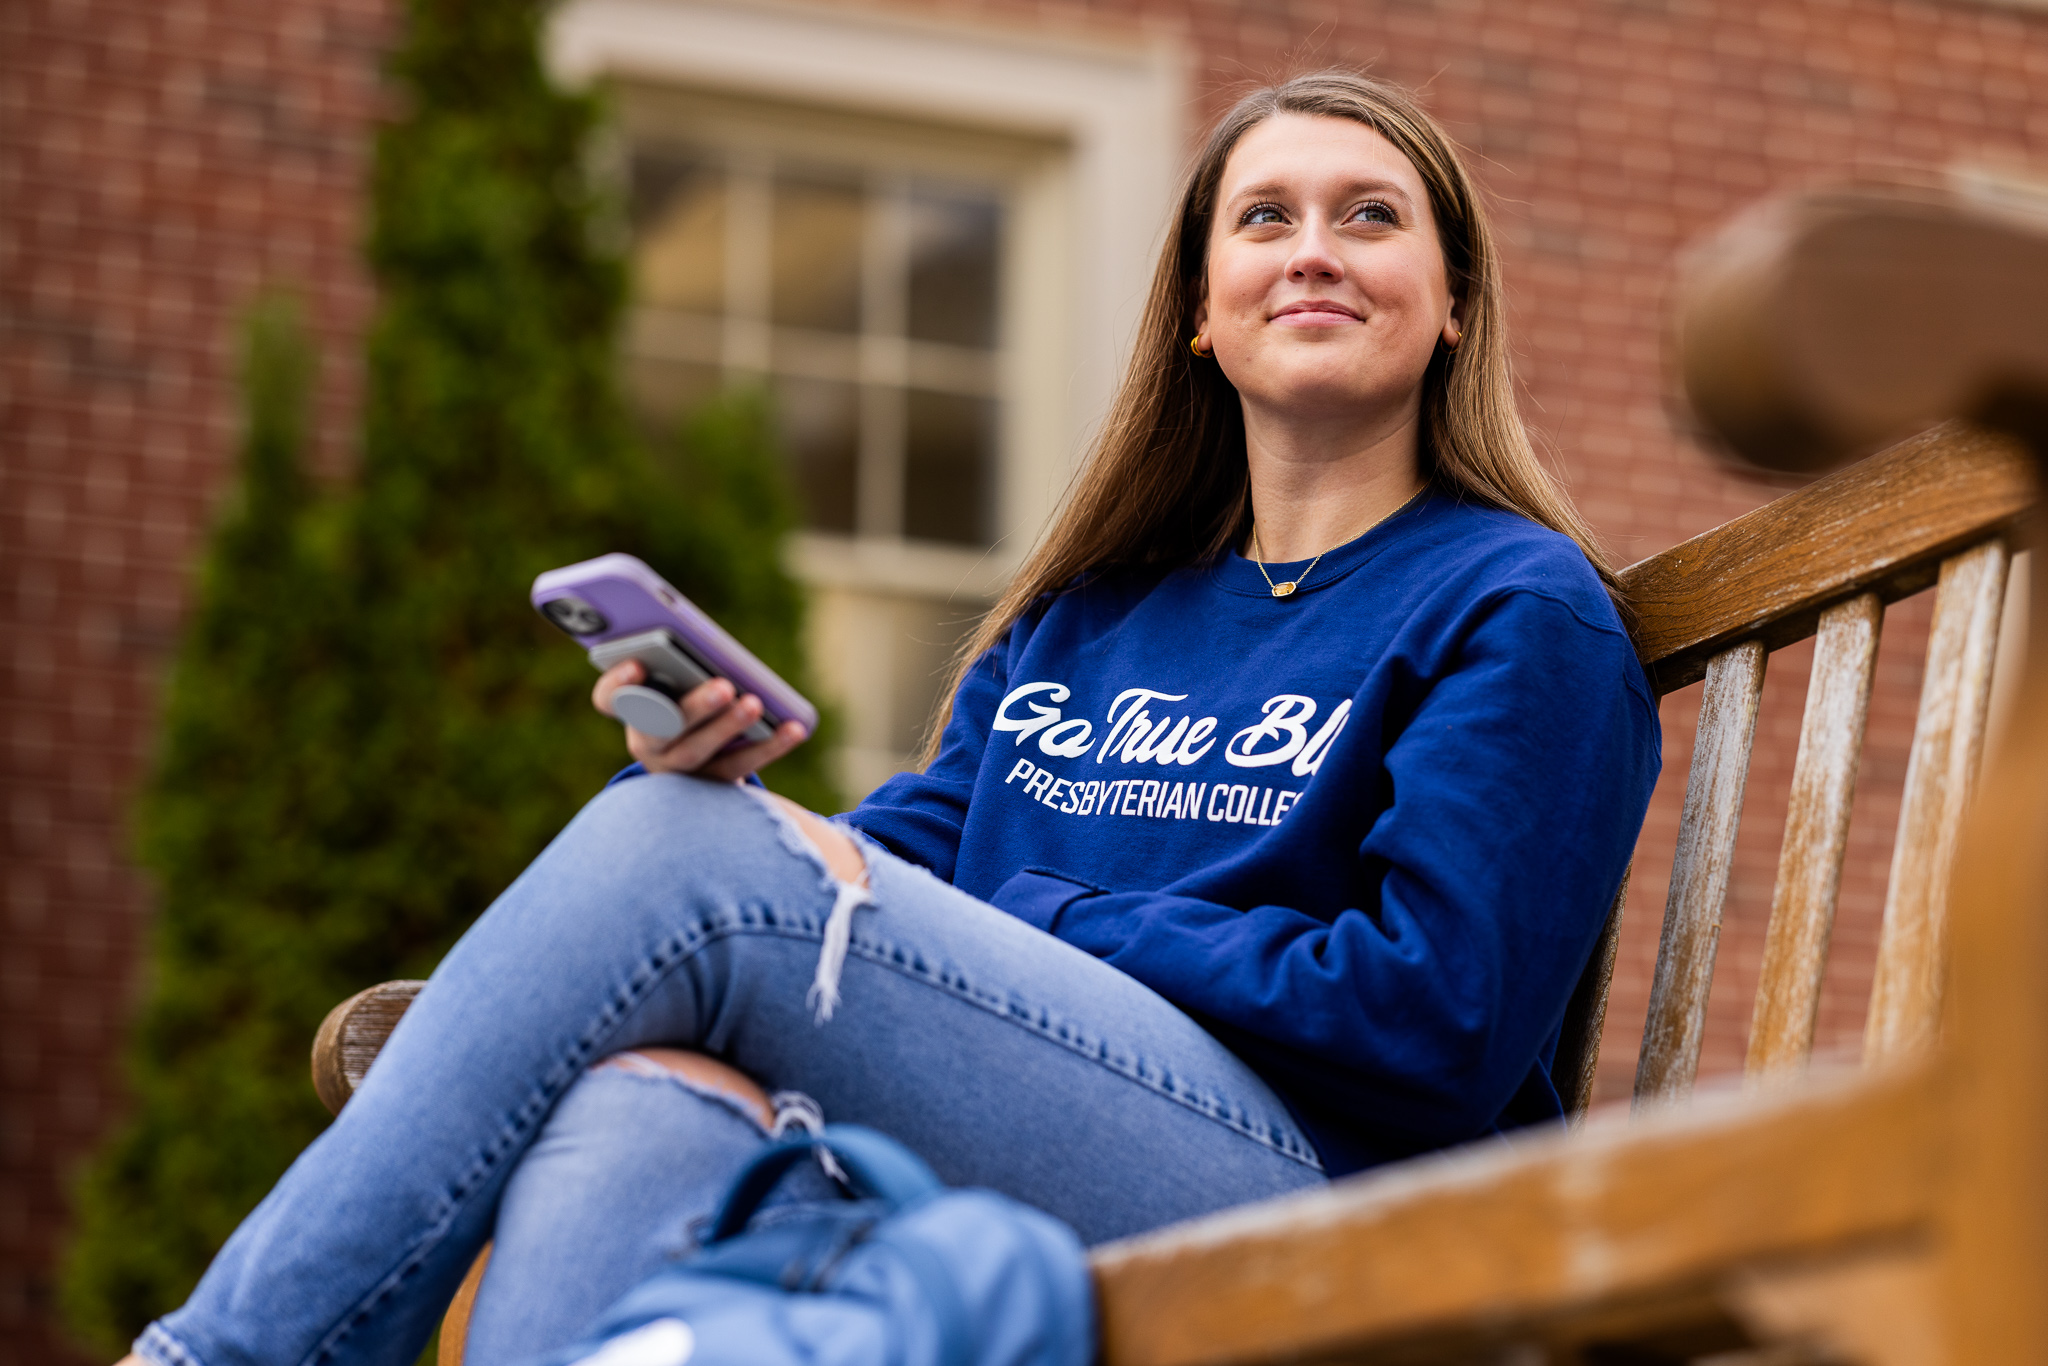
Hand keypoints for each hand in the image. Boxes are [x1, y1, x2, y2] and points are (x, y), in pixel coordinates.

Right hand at [592, 659, 807, 782]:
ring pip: (698, 750)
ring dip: (728, 727)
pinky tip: (794, 728)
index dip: (617, 683)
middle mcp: (648, 745)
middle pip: (661, 728)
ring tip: (755, 703)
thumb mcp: (679, 687)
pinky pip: (740, 766)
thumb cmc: (689, 707)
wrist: (697, 782)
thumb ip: (684, 669)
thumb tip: (717, 650)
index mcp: (632, 711)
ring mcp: (678, 771)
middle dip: (693, 707)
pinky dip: (770, 746)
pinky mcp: (712, 787)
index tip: (638, 664)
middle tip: (724, 687)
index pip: (609, 698)